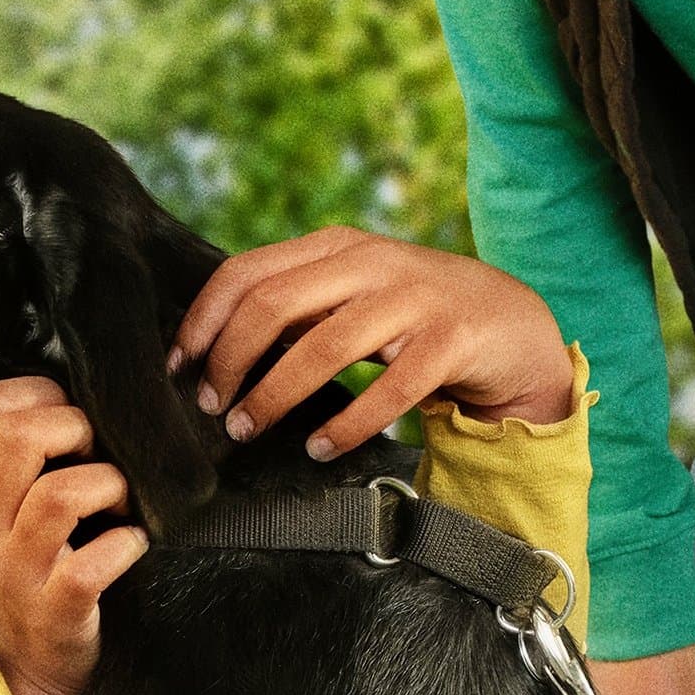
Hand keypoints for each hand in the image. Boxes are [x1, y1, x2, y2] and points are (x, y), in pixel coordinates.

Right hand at [0, 377, 148, 694]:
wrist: (20, 665)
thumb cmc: (8, 570)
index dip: (38, 393)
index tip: (67, 412)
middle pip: (18, 437)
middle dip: (73, 425)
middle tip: (95, 448)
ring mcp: (13, 572)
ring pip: (59, 495)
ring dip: (107, 482)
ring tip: (118, 495)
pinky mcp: (55, 610)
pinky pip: (93, 563)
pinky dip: (125, 543)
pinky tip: (131, 542)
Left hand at [168, 227, 575, 461]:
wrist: (515, 326)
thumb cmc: (416, 318)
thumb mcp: (354, 296)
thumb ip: (297, 307)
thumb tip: (215, 347)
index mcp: (337, 246)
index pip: (246, 272)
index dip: (203, 322)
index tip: (180, 368)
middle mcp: (372, 262)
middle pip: (273, 304)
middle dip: (230, 361)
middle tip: (214, 407)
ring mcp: (415, 299)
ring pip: (323, 346)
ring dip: (274, 396)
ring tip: (249, 430)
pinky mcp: (451, 341)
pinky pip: (388, 389)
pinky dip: (346, 424)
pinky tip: (321, 448)